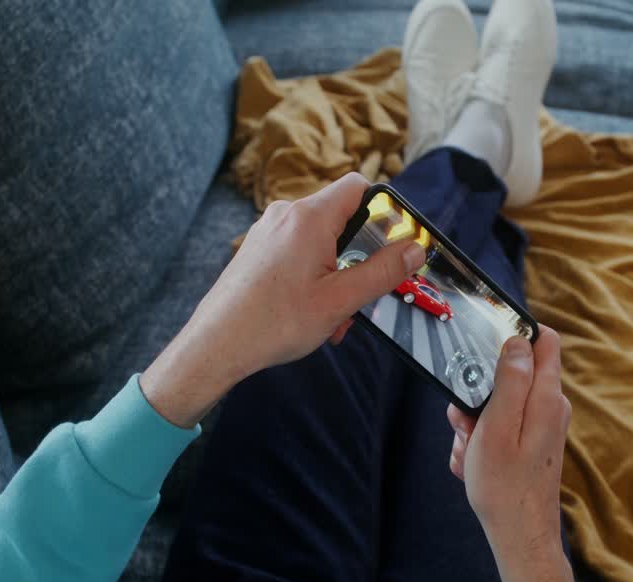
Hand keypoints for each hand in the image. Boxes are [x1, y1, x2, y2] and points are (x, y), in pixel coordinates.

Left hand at [141, 173, 425, 427]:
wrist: (216, 344)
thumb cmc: (274, 323)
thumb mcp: (341, 301)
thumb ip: (383, 272)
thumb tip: (416, 250)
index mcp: (310, 217)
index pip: (359, 186)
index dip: (384, 210)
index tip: (395, 244)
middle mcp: (287, 215)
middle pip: (342, 218)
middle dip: (360, 256)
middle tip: (363, 294)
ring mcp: (269, 231)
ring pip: (321, 241)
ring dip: (338, 274)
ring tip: (334, 317)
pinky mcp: (258, 249)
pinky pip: (299, 253)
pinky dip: (315, 277)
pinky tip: (312, 314)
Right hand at [446, 326, 578, 581]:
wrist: (520, 538)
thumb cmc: (504, 487)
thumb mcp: (496, 427)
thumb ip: (510, 381)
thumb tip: (518, 340)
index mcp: (546, 397)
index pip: (543, 339)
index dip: (513, 336)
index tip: (483, 349)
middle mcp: (550, 407)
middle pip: (511, 374)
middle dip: (480, 391)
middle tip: (465, 422)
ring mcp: (542, 426)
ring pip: (499, 404)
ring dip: (476, 423)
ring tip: (469, 451)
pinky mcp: (532, 444)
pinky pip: (501, 429)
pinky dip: (483, 443)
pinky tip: (475, 465)